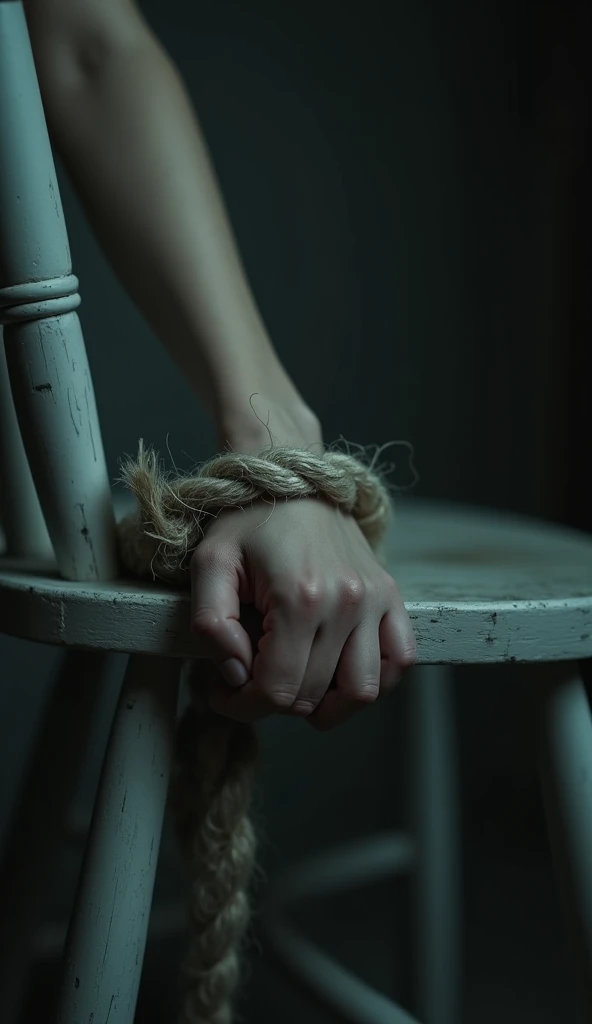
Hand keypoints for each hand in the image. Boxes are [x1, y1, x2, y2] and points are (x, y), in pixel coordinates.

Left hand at [189, 496, 415, 730]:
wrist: (293, 477)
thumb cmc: (247, 520)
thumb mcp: (210, 563)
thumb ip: (212, 624)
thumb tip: (235, 675)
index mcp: (300, 597)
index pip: (277, 690)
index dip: (243, 706)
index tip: (223, 693)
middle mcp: (347, 602)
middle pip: (313, 695)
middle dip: (272, 700)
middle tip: (248, 677)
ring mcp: (376, 600)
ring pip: (362, 692)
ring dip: (325, 704)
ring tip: (296, 685)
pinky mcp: (391, 596)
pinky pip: (399, 661)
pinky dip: (373, 681)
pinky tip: (339, 674)